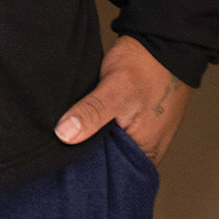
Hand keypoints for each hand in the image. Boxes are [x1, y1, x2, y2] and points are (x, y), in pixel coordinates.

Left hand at [54, 35, 190, 165]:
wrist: (161, 40)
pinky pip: (110, 132)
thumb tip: (65, 135)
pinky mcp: (131, 120)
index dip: (88, 174)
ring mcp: (139, 134)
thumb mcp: (116, 90)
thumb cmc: (146, 66)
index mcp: (146, 153)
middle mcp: (144, 149)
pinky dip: (95, 128)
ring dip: (90, 140)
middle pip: (109, 163)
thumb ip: (92, 113)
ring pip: (108, 146)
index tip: (62, 166)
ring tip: (64, 139)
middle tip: (58, 152)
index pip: (113, 178)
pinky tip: (78, 123)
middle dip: (86, 157)